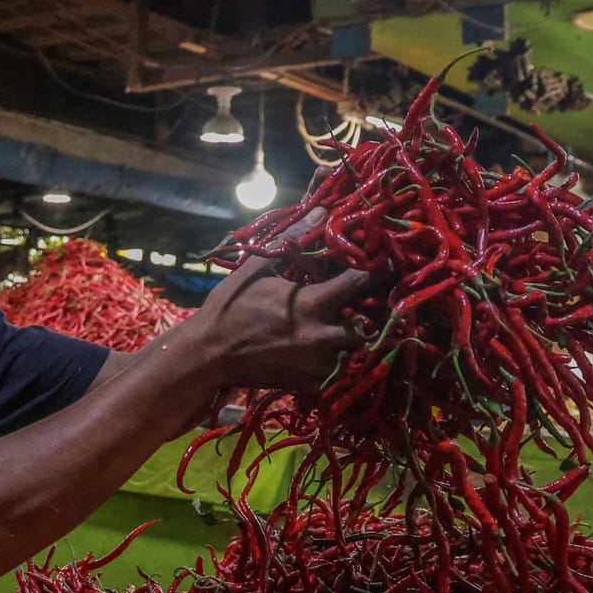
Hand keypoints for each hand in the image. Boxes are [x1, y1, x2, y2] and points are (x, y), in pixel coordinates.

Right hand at [190, 257, 371, 395]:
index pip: (359, 281)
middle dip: (369, 315)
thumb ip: (292, 240)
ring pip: (356, 355)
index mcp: (311, 303)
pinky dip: (340, 367)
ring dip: (355, 342)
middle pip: (367, 326)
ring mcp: (315, 364)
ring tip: (348, 330)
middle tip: (366, 305)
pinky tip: (331, 354)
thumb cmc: (231, 307)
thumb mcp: (257, 268)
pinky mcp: (306, 384)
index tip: (384, 263)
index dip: (375, 270)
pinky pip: (338, 378)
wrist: (208, 354)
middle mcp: (320, 336)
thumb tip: (320, 208)